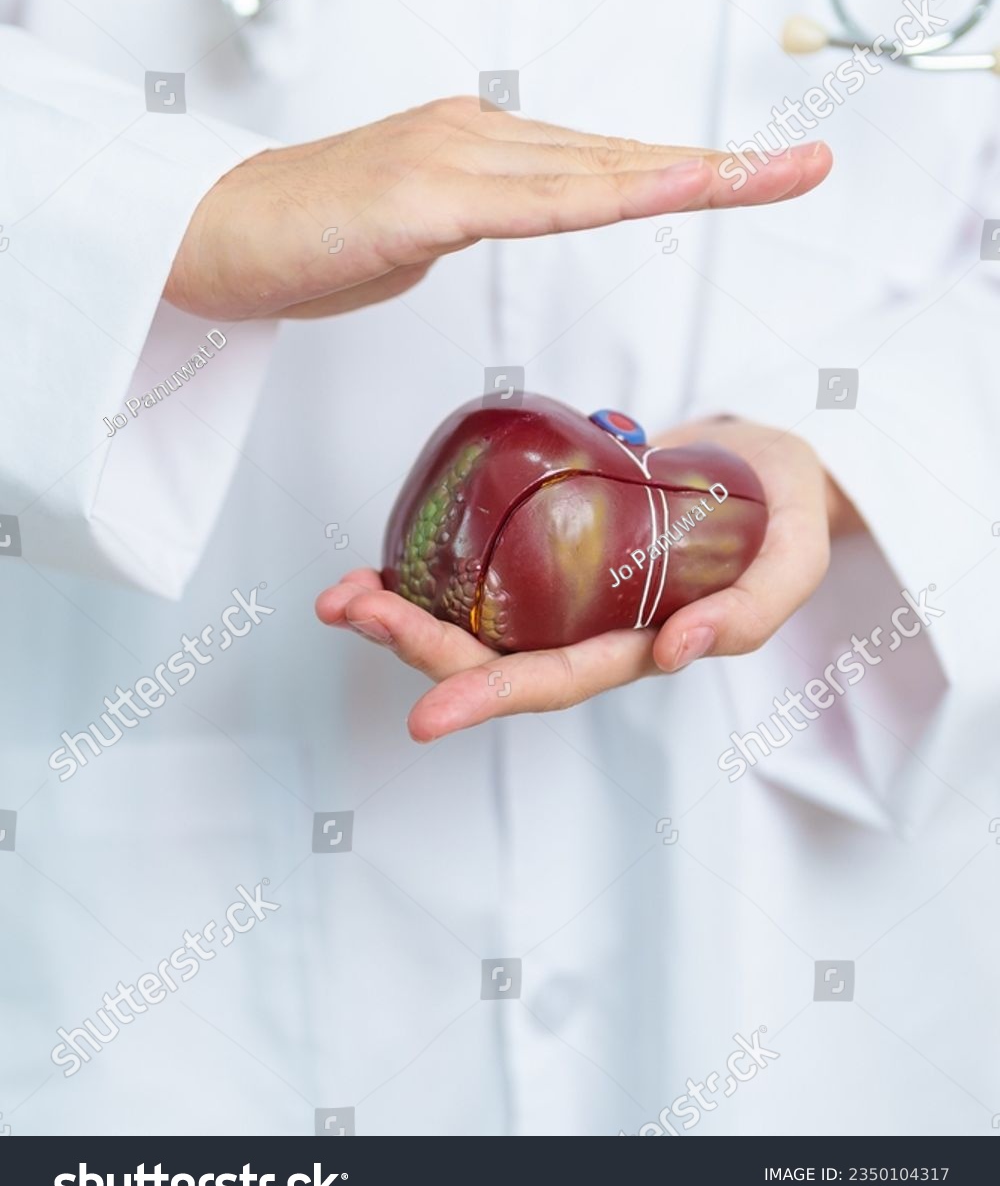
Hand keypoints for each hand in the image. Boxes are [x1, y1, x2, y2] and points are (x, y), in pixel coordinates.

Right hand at [164, 96, 830, 319]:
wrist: (203, 236)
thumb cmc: (297, 242)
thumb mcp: (407, 237)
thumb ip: (466, 222)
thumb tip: (497, 223)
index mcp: (476, 147)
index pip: (598, 164)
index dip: (682, 166)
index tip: (758, 172)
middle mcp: (475, 136)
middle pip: (617, 156)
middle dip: (718, 165)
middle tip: (808, 165)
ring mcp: (450, 158)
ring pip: (592, 171)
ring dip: (689, 173)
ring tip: (773, 174)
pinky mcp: (422, 197)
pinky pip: (533, 201)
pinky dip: (608, 195)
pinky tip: (668, 187)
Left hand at [315, 418, 864, 740]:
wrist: (773, 467)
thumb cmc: (785, 511)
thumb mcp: (794, 556)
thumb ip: (755, 608)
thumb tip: (678, 650)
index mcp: (642, 643)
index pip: (557, 680)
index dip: (490, 699)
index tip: (423, 718)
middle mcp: (591, 627)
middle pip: (492, 656)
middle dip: (416, 643)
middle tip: (351, 611)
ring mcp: (567, 588)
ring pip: (474, 619)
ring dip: (404, 613)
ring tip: (341, 597)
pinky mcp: (551, 543)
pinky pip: (482, 568)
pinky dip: (429, 568)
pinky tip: (381, 564)